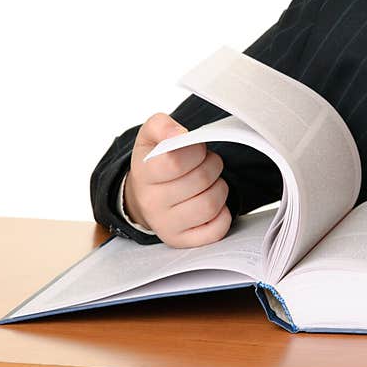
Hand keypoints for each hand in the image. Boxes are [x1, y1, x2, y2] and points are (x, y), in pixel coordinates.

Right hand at [124, 113, 230, 246]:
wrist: (144, 197)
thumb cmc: (155, 163)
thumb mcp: (151, 138)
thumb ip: (162, 126)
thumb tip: (178, 135)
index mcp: (143, 174)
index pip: (176, 162)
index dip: (196, 151)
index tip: (197, 148)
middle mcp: (151, 203)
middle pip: (200, 180)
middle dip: (213, 165)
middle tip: (207, 163)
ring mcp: (166, 225)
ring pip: (210, 204)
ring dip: (219, 188)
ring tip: (210, 183)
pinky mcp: (182, 241)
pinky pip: (216, 230)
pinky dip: (223, 215)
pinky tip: (213, 205)